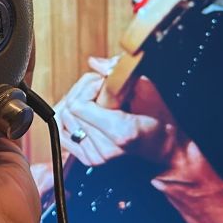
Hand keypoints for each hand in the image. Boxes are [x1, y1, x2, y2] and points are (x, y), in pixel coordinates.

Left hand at [58, 55, 178, 166]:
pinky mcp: (87, 159)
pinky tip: (84, 113)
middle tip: (100, 88)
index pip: (78, 105)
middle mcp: (105, 148)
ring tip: (94, 100)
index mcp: (120, 132)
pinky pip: (62, 133)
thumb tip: (95, 62)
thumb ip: (118, 72)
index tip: (103, 82)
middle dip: (82, 91)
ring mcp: (95, 156)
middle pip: (69, 110)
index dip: (88, 86)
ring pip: (63, 120)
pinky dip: (69, 119)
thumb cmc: (157, 115)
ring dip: (75, 104)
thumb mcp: (146, 88)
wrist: (160, 144)